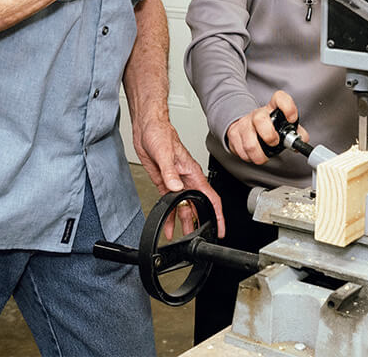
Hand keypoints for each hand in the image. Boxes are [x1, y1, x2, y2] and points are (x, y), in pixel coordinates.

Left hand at [134, 116, 224, 237]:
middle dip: (200, 223)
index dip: (218, 214)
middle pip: (198, 206)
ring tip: (182, 238)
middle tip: (200, 239)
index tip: (221, 228)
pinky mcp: (164, 182)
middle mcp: (186, 179)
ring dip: (184, 222)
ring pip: (184, 207)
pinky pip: (170, 203)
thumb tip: (176, 187)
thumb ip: (170, 172)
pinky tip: (167, 224)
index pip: (210, 197)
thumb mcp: (165, 152)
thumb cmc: (160, 133)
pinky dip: (169, 215)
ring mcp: (175, 182)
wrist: (147, 128)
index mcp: (192, 173)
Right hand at [225, 90, 308, 165]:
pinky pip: (241, 151)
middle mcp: (257, 114)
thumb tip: (302, 140)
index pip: (280, 98)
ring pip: (249, 142)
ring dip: (259, 155)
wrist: (244, 124)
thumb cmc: (267, 125)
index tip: (292, 119)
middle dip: (269, 136)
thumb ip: (296, 132)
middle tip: (273, 143)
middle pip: (260, 119)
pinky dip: (248, 157)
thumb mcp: (283, 125)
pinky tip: (252, 154)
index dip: (287, 107)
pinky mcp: (233, 134)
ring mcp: (244, 123)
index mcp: (272, 108)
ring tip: (263, 156)